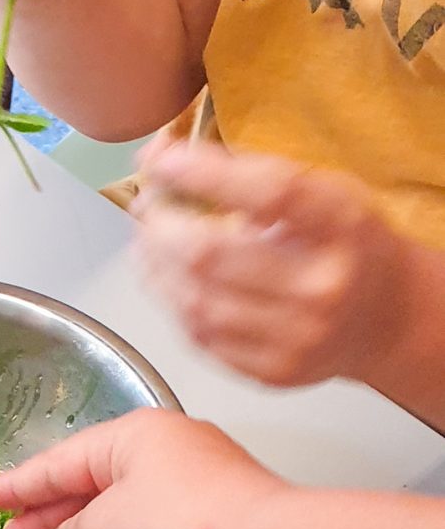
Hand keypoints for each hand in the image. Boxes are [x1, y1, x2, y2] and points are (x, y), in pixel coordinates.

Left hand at [134, 143, 414, 388]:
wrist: (383, 317)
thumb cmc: (343, 241)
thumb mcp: (324, 190)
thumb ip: (254, 173)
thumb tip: (160, 155)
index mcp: (343, 225)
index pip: (269, 193)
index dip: (203, 173)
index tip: (160, 159)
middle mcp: (322, 287)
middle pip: (212, 256)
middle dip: (160, 226)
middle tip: (146, 205)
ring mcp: (297, 338)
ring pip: (196, 302)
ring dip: (156, 267)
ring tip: (146, 241)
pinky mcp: (272, 372)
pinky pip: (200, 336)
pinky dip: (172, 302)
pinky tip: (165, 278)